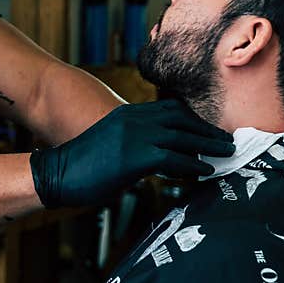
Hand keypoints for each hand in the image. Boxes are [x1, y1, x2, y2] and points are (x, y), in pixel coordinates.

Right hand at [29, 99, 234, 207]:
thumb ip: (133, 146)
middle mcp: (133, 119)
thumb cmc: (80, 166)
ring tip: (225, 154)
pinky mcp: (135, 156)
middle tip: (226, 141)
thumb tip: (155, 162)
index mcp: (126, 115)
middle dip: (207, 130)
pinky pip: (174, 158)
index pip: (169, 109)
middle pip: (181, 118)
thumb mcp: (110, 145)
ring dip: (208, 145)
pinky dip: (193, 165)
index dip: (193, 119)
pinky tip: (204, 171)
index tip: (208, 131)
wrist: (57, 173)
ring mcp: (135, 136)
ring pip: (182, 136)